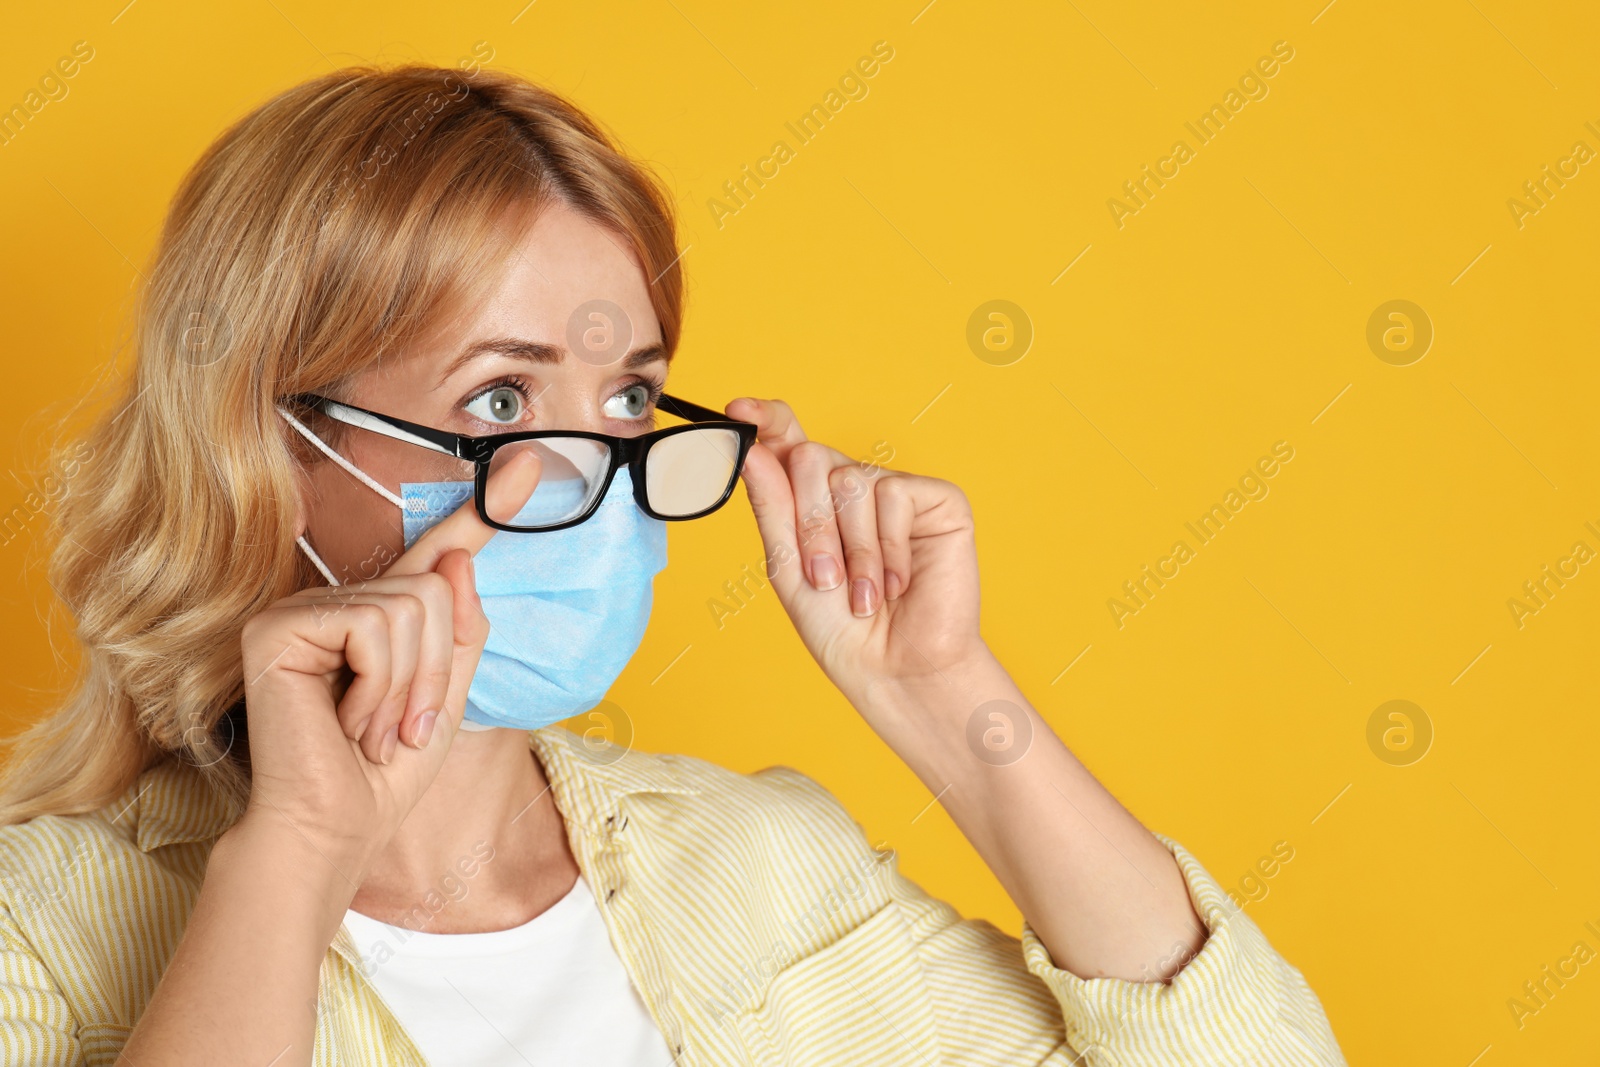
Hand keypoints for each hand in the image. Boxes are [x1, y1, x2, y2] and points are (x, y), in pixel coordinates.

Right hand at [233, 450, 540, 877]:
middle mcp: (339, 602)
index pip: (437, 556)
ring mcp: (304, 610)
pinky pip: (374, 626)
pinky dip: (380, 686)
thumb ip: (459, 628)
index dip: (482, 513)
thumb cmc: (385, 774)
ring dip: (410, 689)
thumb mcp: (447, 696)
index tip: (531, 465)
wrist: (334, 830)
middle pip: (434, 588)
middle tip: (404, 729)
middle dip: (436, 673)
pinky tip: (346, 722)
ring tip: (375, 732)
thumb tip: (458, 557)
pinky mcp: (278, 627)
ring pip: (411, 607)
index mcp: (378, 617)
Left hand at [729, 397, 985, 710]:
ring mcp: (896, 491)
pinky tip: (898, 583)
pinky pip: (896, 493)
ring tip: (864, 595)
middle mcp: (854, 487)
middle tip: (824, 579)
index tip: (738, 412)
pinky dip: (889, 547)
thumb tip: (750, 447)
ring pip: (851, 479)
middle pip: (810, 458)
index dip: (765, 421)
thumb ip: (771, 506)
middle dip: (810, 525)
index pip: (788, 441)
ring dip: (852, 549)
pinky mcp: (938, 500)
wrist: (896, 669)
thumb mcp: (788, 568)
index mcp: (812, 500)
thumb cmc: (842, 630)